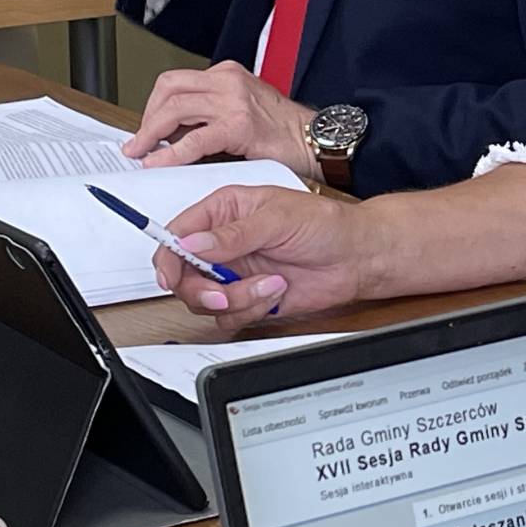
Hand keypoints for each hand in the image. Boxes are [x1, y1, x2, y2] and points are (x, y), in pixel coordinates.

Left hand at [126, 61, 316, 176]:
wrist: (317, 140)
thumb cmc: (285, 132)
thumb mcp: (241, 112)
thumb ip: (209, 117)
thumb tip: (173, 134)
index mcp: (227, 74)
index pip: (176, 83)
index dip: (154, 107)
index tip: (147, 128)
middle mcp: (227, 80)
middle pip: (168, 88)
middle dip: (147, 117)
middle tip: (140, 142)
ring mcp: (233, 100)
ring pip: (174, 108)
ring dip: (151, 133)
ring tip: (142, 152)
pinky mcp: (239, 125)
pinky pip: (194, 139)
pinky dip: (170, 153)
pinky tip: (160, 163)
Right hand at [154, 185, 373, 329]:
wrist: (356, 257)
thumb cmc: (325, 225)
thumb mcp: (278, 218)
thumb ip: (233, 233)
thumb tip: (192, 243)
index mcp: (225, 211)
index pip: (178, 234)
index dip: (169, 256)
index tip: (172, 275)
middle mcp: (224, 243)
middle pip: (183, 274)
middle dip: (200, 288)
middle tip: (223, 293)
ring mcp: (234, 272)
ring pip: (204, 299)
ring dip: (235, 299)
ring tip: (267, 285)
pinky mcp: (248, 298)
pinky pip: (228, 316)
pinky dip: (250, 309)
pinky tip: (275, 292)